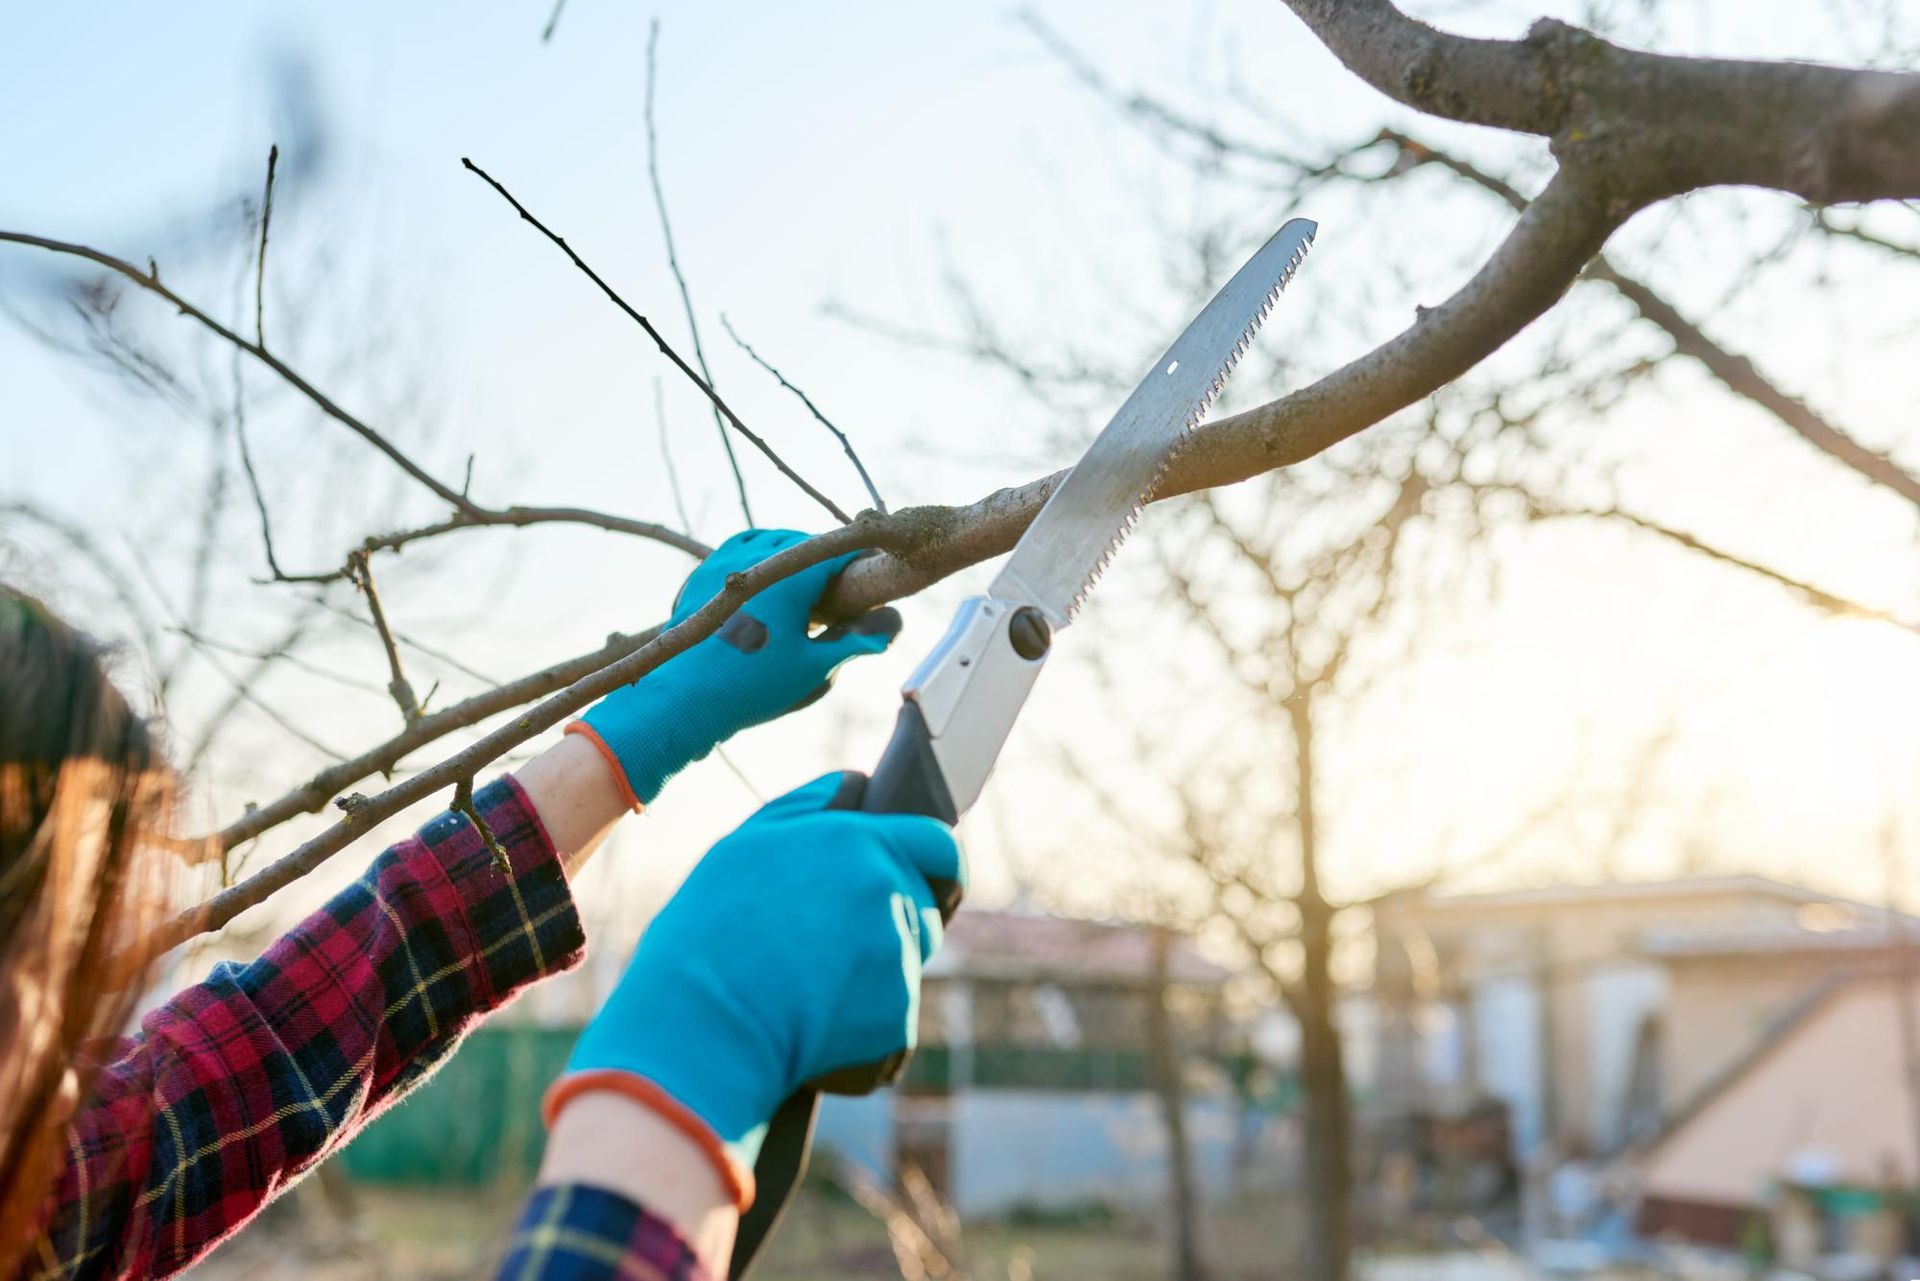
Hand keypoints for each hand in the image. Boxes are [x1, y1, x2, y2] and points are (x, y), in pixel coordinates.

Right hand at [543, 773, 961, 1204]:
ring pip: (905, 965)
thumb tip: (854, 785)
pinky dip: (863, 1028)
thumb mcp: (744, 847)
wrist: (703, 1028)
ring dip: (876, 975)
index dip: (939, 864)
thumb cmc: (709, 933)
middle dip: (893, 925)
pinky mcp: (899, 1016)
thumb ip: (807, 808)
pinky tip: (812, 1027)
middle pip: (923, 909)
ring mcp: (899, 955)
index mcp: (858, 843)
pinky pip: (892, 1020)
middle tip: (831, 947)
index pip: (938, 844)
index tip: (933, 880)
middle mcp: (889, 891)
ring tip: (809, 988)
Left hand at [569, 530, 900, 806]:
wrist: (682, 700)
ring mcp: (723, 563)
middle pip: (803, 542)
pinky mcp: (700, 576)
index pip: (839, 552)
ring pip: (768, 540)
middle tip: (843, 580)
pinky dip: (758, 558)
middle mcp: (756, 557)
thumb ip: (853, 642)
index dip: (862, 560)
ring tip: (805, 577)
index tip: (875, 572)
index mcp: (790, 575)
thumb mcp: (812, 668)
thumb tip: (888, 630)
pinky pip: (737, 551)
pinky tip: (765, 581)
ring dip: (791, 551)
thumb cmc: (752, 686)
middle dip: (825, 557)